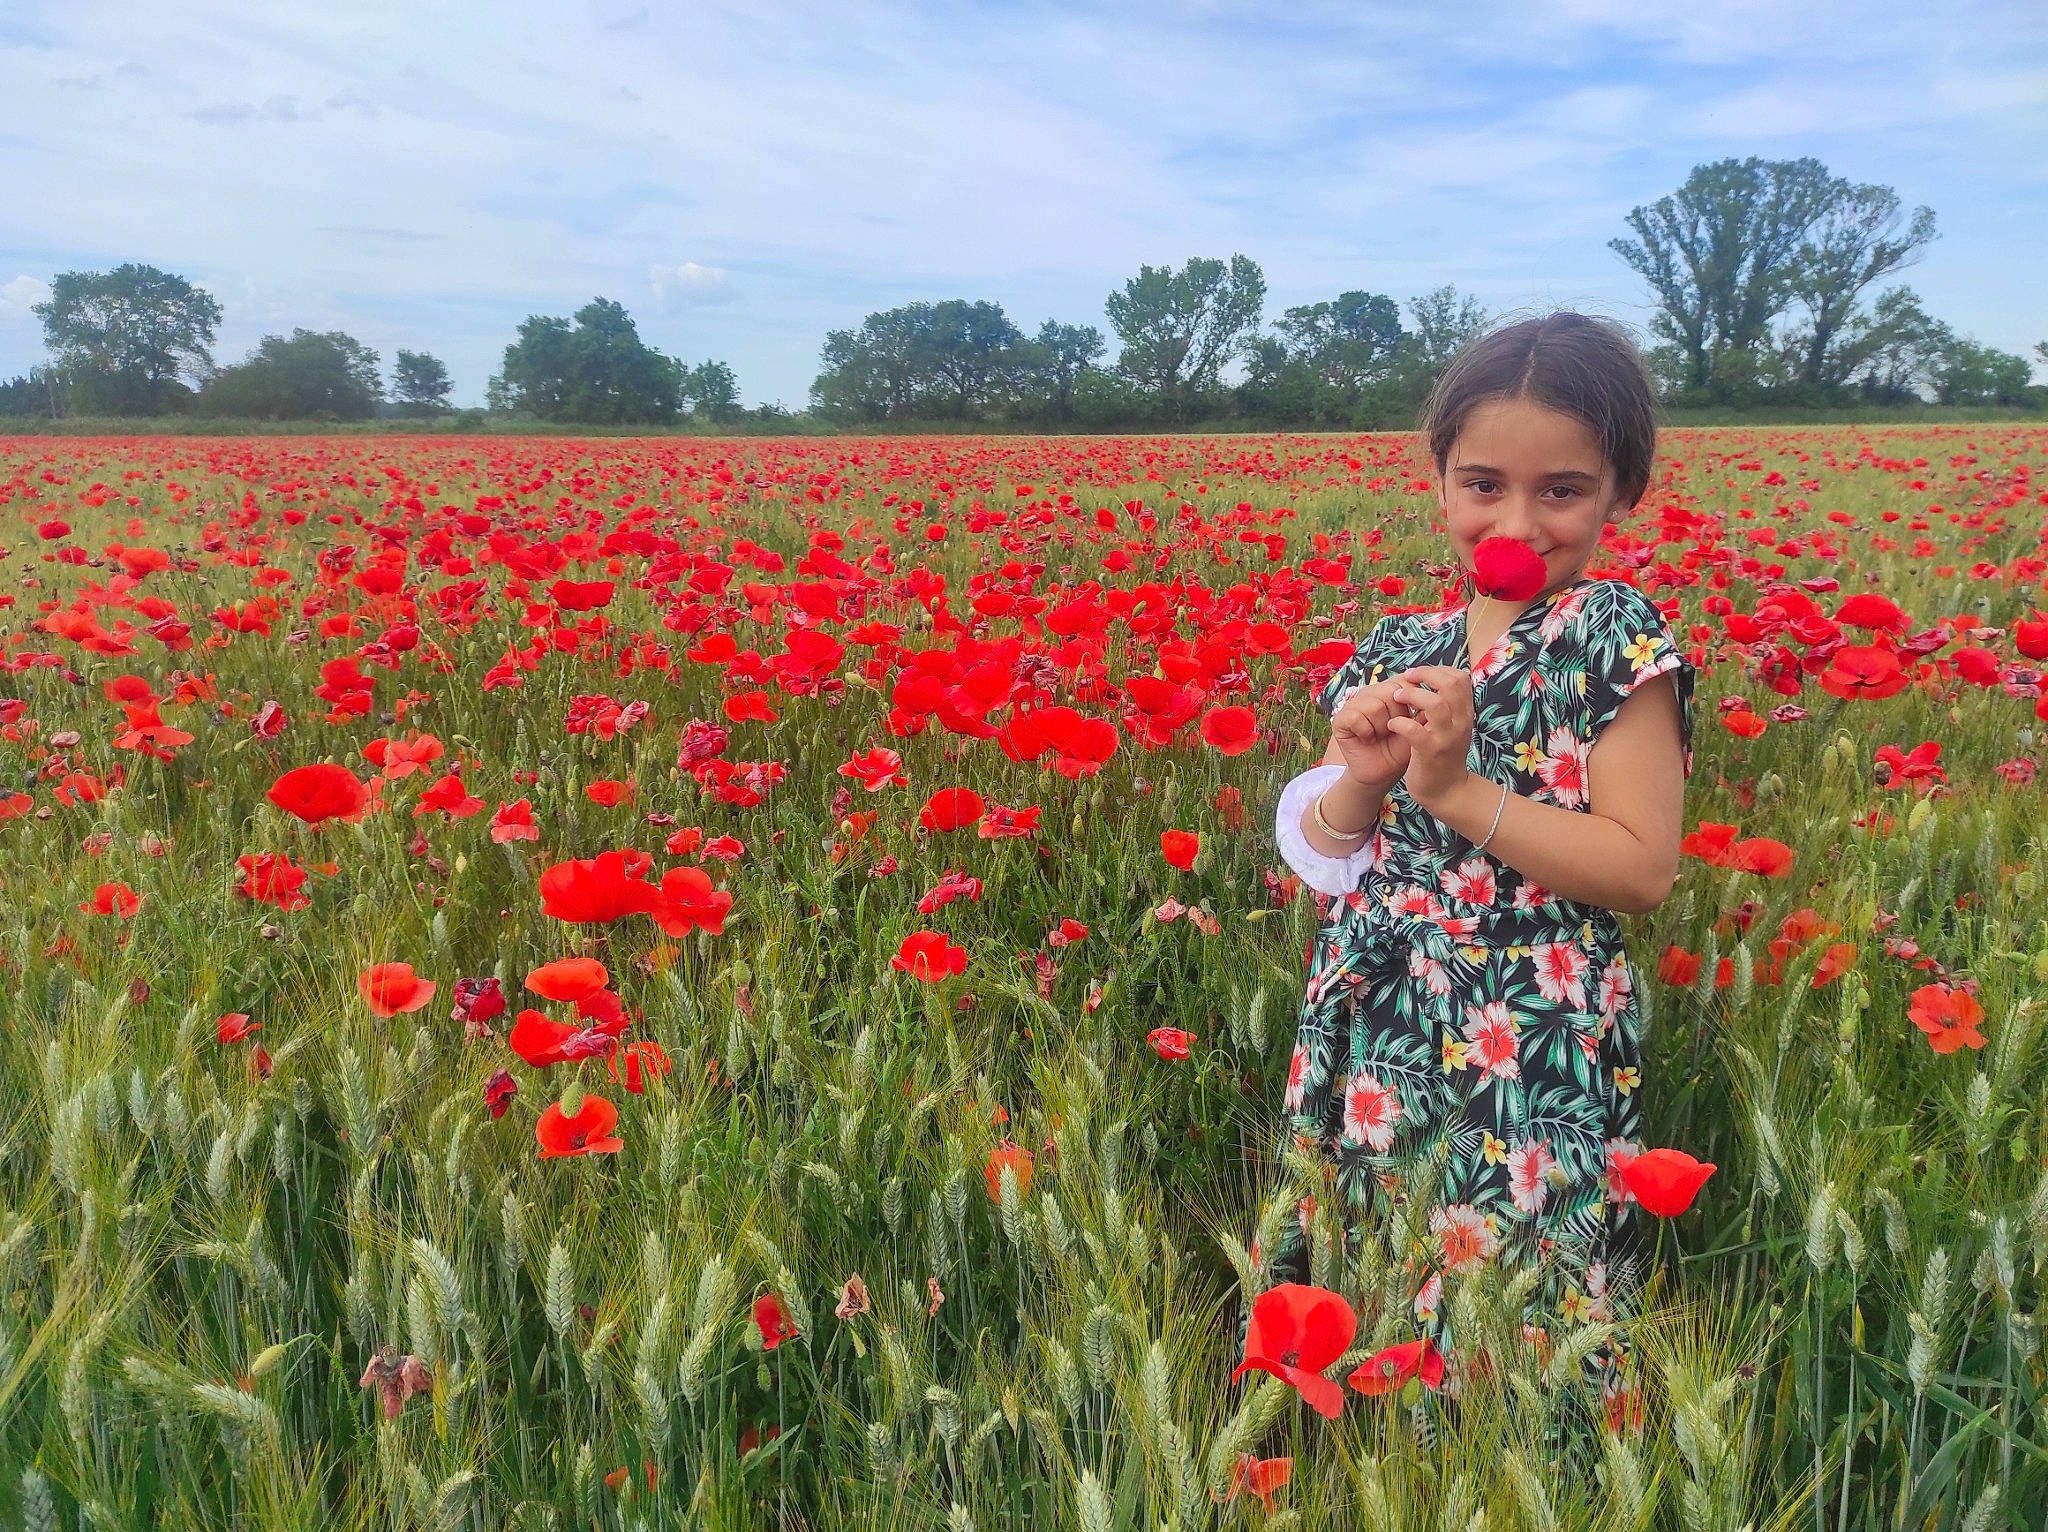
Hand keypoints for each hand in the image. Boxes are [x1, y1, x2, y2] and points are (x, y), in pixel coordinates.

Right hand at [1329, 678, 1413, 789]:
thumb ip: (1423, 707)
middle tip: (1393, 730)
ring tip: (1379, 735)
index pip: (1404, 680)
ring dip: (1381, 727)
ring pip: (1374, 705)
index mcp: (1390, 690)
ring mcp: (1353, 704)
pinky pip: (1356, 717)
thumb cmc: (1400, 748)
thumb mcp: (1417, 727)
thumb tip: (1430, 692)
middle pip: (1391, 691)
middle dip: (1398, 715)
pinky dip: (1366, 731)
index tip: (1410, 718)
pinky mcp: (1340, 719)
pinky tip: (1367, 738)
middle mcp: (1371, 692)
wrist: (1383, 773)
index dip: (1411, 700)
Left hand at [1384, 665, 1476, 808]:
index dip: (1437, 670)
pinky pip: (1415, 730)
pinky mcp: (1431, 752)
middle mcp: (1461, 722)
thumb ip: (1447, 707)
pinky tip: (1392, 725)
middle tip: (1406, 680)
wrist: (1448, 792)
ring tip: (1397, 699)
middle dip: (1425, 675)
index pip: (1460, 677)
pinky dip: (1400, 723)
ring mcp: (1447, 737)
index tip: (1418, 675)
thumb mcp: (1451, 728)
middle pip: (1451, 684)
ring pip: (1435, 704)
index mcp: (1465, 713)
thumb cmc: (1444, 757)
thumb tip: (1433, 681)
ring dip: (1411, 695)